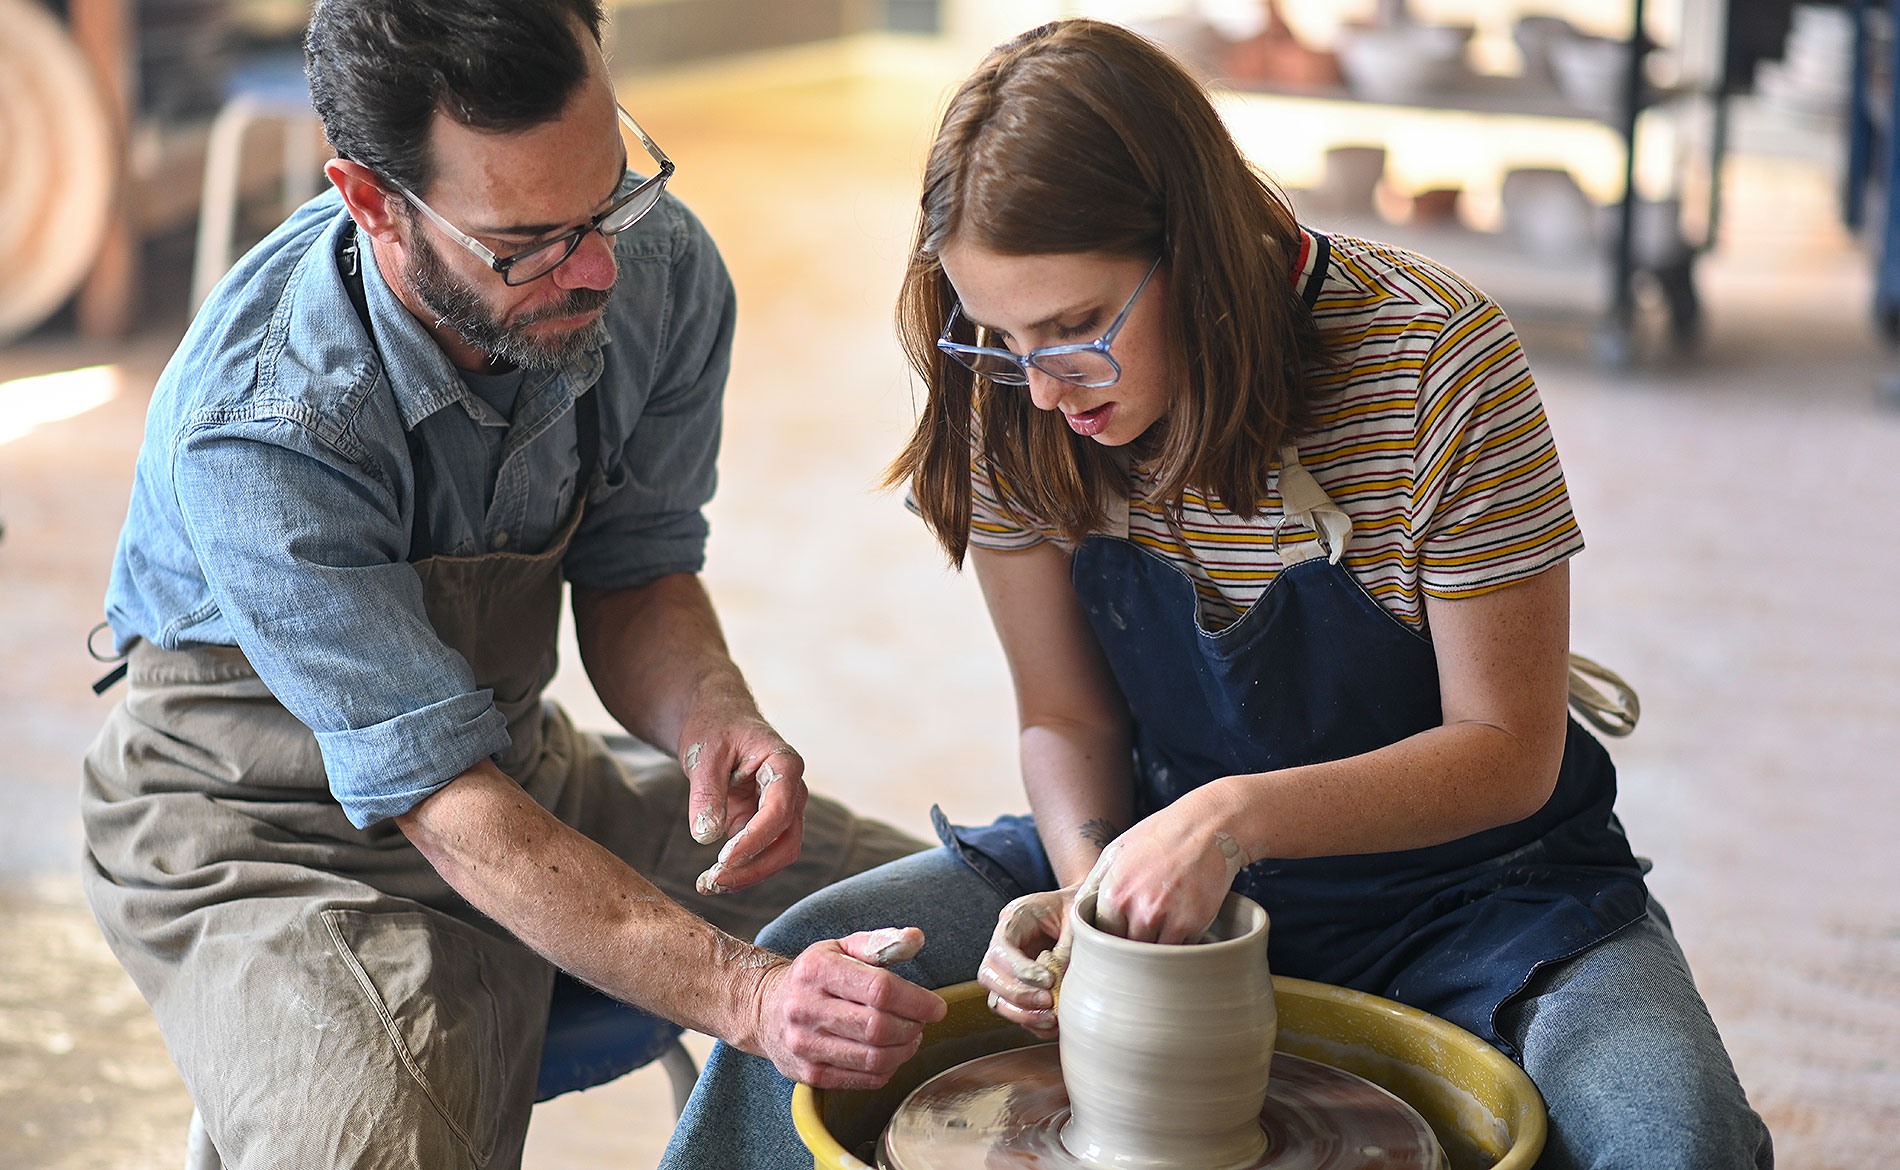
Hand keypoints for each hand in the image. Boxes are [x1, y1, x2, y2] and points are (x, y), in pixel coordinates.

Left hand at [678, 714, 808, 894]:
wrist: (717, 720)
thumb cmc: (714, 728)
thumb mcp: (704, 755)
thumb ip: (706, 793)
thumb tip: (705, 837)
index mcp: (784, 765)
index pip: (779, 811)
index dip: (755, 840)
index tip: (723, 859)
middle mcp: (792, 790)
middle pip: (787, 841)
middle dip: (754, 867)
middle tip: (713, 881)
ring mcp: (782, 809)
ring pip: (778, 853)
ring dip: (748, 874)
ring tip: (709, 884)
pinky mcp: (765, 823)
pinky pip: (761, 853)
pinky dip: (741, 869)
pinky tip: (713, 878)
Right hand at [750, 928, 946, 1089]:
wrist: (763, 1008)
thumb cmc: (814, 976)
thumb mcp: (840, 948)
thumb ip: (880, 942)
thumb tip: (916, 938)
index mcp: (817, 970)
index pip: (880, 989)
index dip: (917, 1001)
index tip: (936, 1007)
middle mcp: (806, 1008)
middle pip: (878, 1027)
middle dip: (912, 1027)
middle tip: (921, 1022)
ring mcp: (805, 1045)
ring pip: (873, 1058)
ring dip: (904, 1050)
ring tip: (910, 1037)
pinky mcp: (809, 1074)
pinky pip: (863, 1079)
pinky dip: (887, 1069)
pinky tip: (890, 1054)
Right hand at [977, 888, 1071, 1037]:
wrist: (1082, 910)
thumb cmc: (1075, 909)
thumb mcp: (1075, 920)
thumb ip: (1066, 947)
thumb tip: (1058, 981)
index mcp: (1015, 918)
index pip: (1002, 946)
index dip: (1020, 968)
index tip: (1048, 979)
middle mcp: (1004, 945)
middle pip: (989, 976)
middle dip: (1017, 994)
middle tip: (1047, 1000)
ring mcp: (1007, 968)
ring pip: (996, 998)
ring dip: (1021, 1014)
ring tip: (1051, 1018)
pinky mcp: (1018, 987)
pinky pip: (1014, 1011)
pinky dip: (1031, 1022)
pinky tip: (1052, 1024)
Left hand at [1087, 796, 1250, 943]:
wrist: (1206, 827)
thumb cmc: (1160, 835)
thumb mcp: (1117, 850)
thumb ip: (1094, 883)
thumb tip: (1078, 910)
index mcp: (1114, 893)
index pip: (1103, 936)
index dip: (1112, 934)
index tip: (1120, 930)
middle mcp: (1137, 910)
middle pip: (1126, 948)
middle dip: (1131, 943)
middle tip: (1141, 928)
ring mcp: (1165, 919)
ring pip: (1151, 954)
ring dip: (1154, 945)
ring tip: (1160, 926)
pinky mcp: (1191, 925)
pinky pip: (1177, 950)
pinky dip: (1176, 944)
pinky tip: (1179, 925)